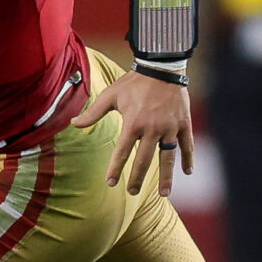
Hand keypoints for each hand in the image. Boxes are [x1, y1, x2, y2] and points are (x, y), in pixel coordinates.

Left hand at [74, 69, 193, 195]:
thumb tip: (73, 124)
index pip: (122, 152)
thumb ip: (93, 113)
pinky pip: (187, 145)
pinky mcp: (184, 123)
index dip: (115, 169)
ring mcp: (170, 127)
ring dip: (165, 177)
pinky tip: (187, 172)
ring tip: (164, 194)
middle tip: (132, 192)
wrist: (162, 67)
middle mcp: (152, 129)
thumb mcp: (111, 95)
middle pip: (144, 161)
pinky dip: (188, 158)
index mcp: (133, 123)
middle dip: (137, 178)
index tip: (110, 183)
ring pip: (168, 158)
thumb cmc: (134, 82)